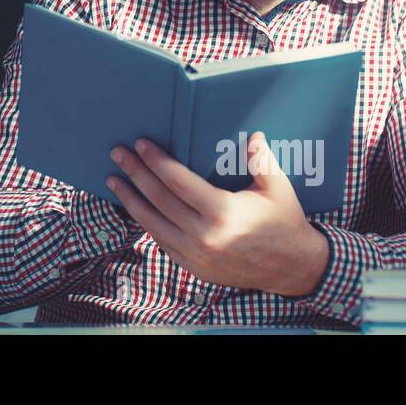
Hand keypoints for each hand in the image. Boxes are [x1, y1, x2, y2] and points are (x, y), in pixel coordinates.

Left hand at [106, 132, 328, 297]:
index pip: (179, 182)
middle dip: (135, 174)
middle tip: (118, 154)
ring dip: (130, 200)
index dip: (157, 161)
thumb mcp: (278, 188)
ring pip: (153, 224)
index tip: (141, 144)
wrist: (292, 269)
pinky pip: (162, 242)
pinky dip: (146, 223)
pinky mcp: (194, 268)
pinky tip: (135, 207)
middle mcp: (204, 236)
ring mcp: (196, 256)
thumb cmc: (284, 222)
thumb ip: (262, 160)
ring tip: (114, 181)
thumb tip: (252, 135)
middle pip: (159, 199)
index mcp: (223, 213)